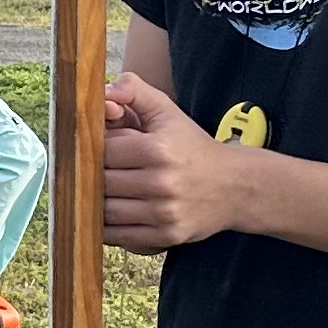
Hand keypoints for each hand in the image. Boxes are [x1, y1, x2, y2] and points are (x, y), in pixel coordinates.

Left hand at [101, 73, 252, 252]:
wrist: (235, 186)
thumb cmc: (192, 146)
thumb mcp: (167, 112)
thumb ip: (134, 91)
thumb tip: (104, 92)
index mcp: (158, 149)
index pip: (103, 151)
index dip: (93, 150)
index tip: (94, 150)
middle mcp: (162, 182)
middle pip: (101, 182)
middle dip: (92, 176)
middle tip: (92, 172)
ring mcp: (164, 213)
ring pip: (106, 212)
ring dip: (96, 203)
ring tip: (99, 192)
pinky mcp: (166, 235)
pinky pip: (119, 236)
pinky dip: (106, 228)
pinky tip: (107, 215)